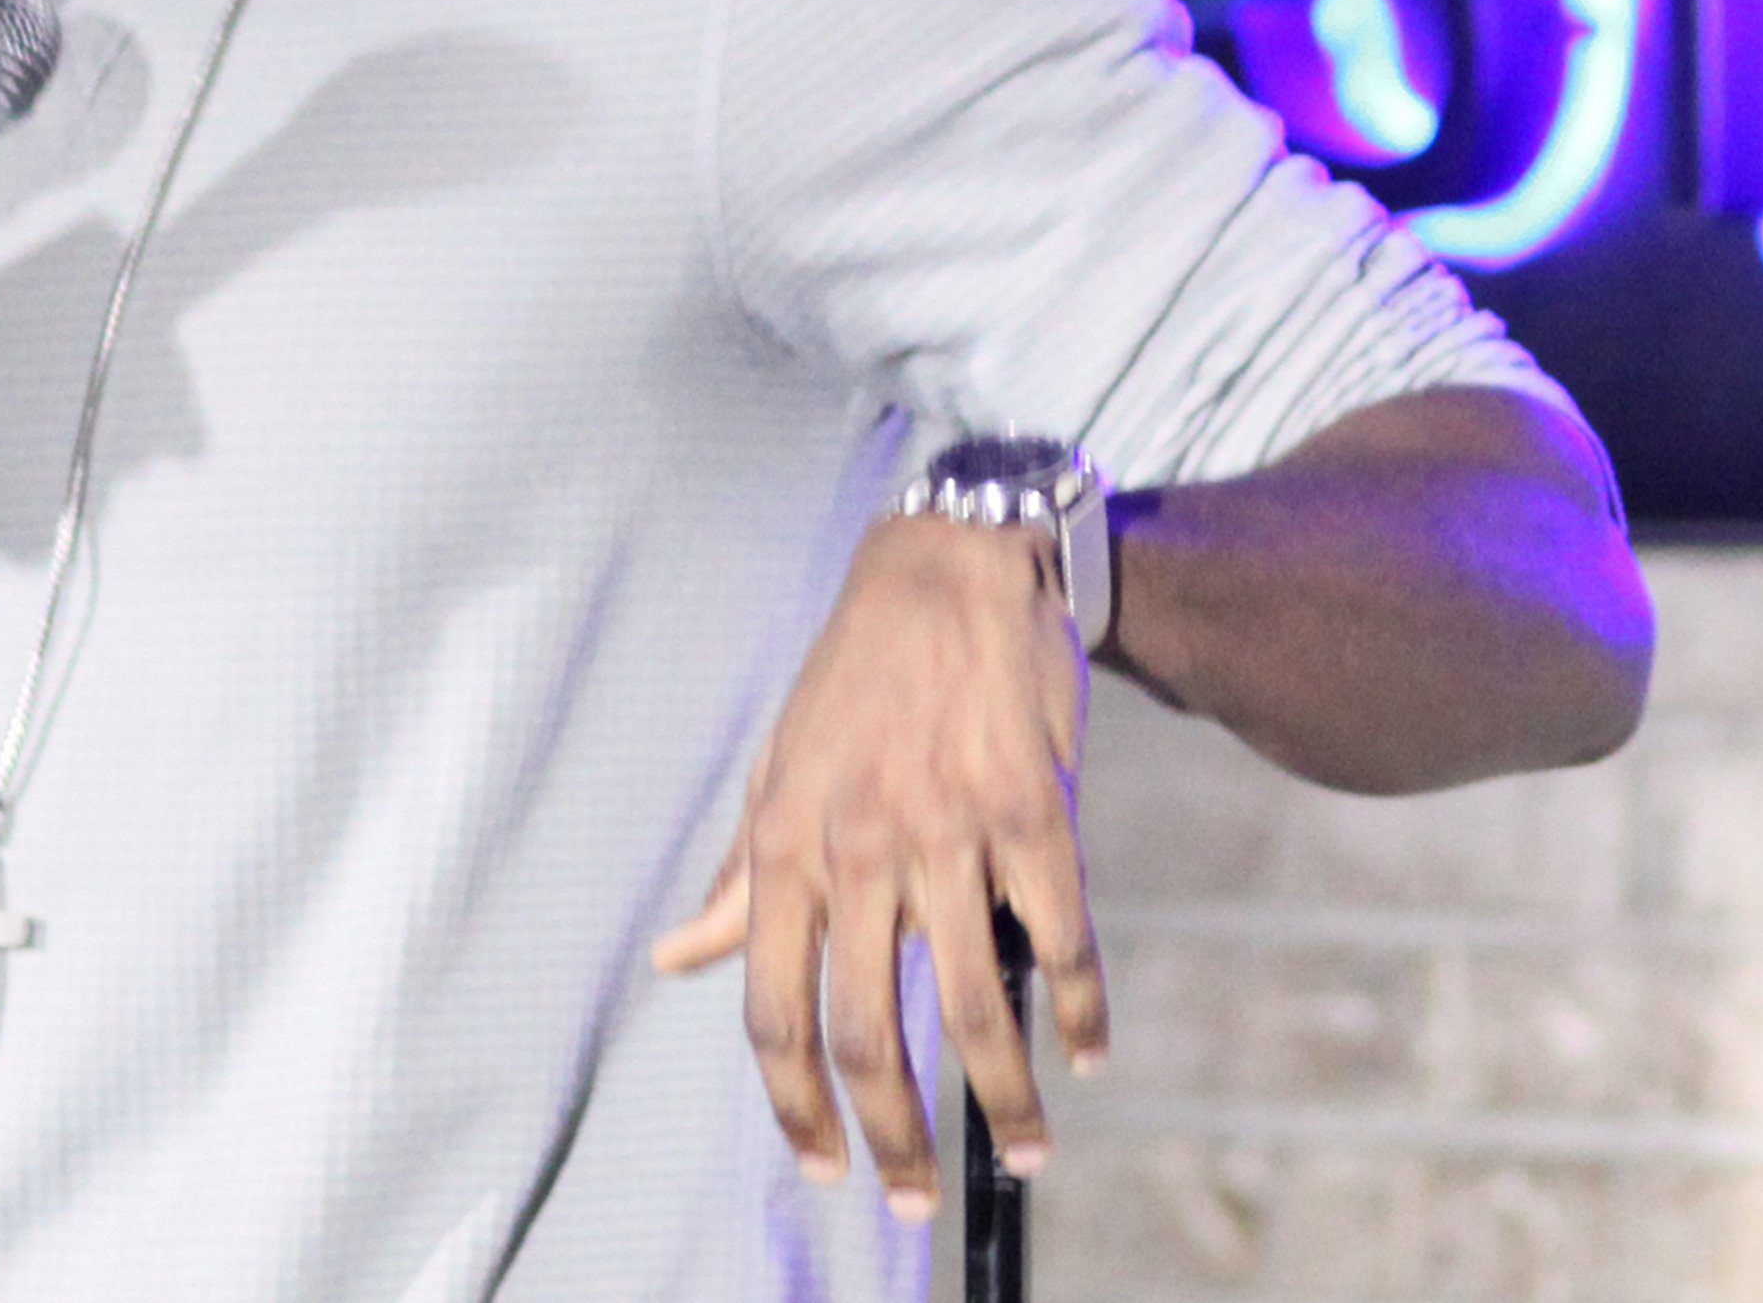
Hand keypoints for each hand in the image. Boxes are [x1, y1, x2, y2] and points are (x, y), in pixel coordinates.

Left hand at [650, 512, 1105, 1220]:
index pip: (772, 1010)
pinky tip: (1083, 1048)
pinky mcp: (1029, 808)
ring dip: (1002, 1099)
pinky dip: (1076, 1008)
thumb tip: (678, 961)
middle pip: (866, 1031)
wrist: (947, 567)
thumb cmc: (854, 676)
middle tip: (912, 1196)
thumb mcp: (777, 768)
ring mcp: (946, 829)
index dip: (794, 1105)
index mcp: (785, 843)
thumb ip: (740, 878)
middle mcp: (857, 845)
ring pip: (969, 1004)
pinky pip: (1057, 936)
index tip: (825, 1165)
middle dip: (893, 1135)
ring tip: (1024, 1153)